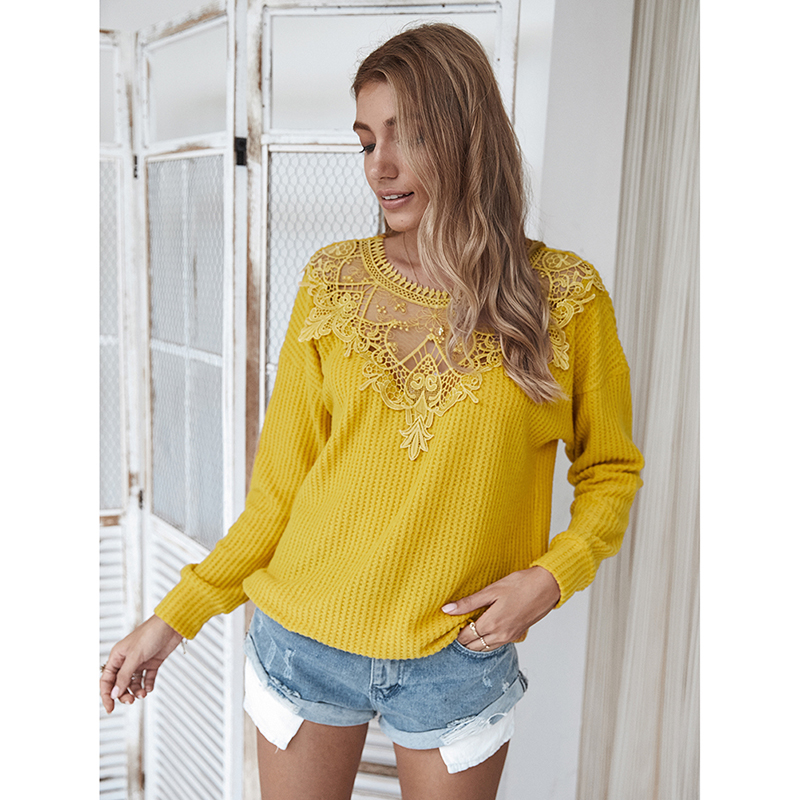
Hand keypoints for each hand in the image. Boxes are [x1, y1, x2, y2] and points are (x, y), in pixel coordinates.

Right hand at [99, 615, 183, 713]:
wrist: (173, 624)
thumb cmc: (151, 633)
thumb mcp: (135, 656)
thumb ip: (125, 675)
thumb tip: (114, 693)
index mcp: (118, 656)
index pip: (107, 679)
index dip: (107, 695)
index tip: (110, 708)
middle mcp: (127, 659)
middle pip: (120, 683)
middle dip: (124, 694)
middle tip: (131, 700)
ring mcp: (141, 661)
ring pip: (134, 683)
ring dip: (137, 691)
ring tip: (143, 693)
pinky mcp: (153, 662)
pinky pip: (147, 678)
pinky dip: (148, 685)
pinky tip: (150, 687)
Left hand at [442, 567, 560, 651]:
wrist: (547, 586)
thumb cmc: (520, 584)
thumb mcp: (491, 591)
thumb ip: (468, 603)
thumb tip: (447, 610)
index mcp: (492, 624)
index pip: (466, 637)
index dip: (455, 633)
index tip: (449, 625)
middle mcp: (501, 635)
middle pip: (474, 646)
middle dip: (464, 640)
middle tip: (456, 628)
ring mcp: (510, 636)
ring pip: (486, 648)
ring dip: (476, 642)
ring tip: (468, 629)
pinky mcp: (518, 634)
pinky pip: (498, 644)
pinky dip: (488, 641)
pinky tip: (486, 630)